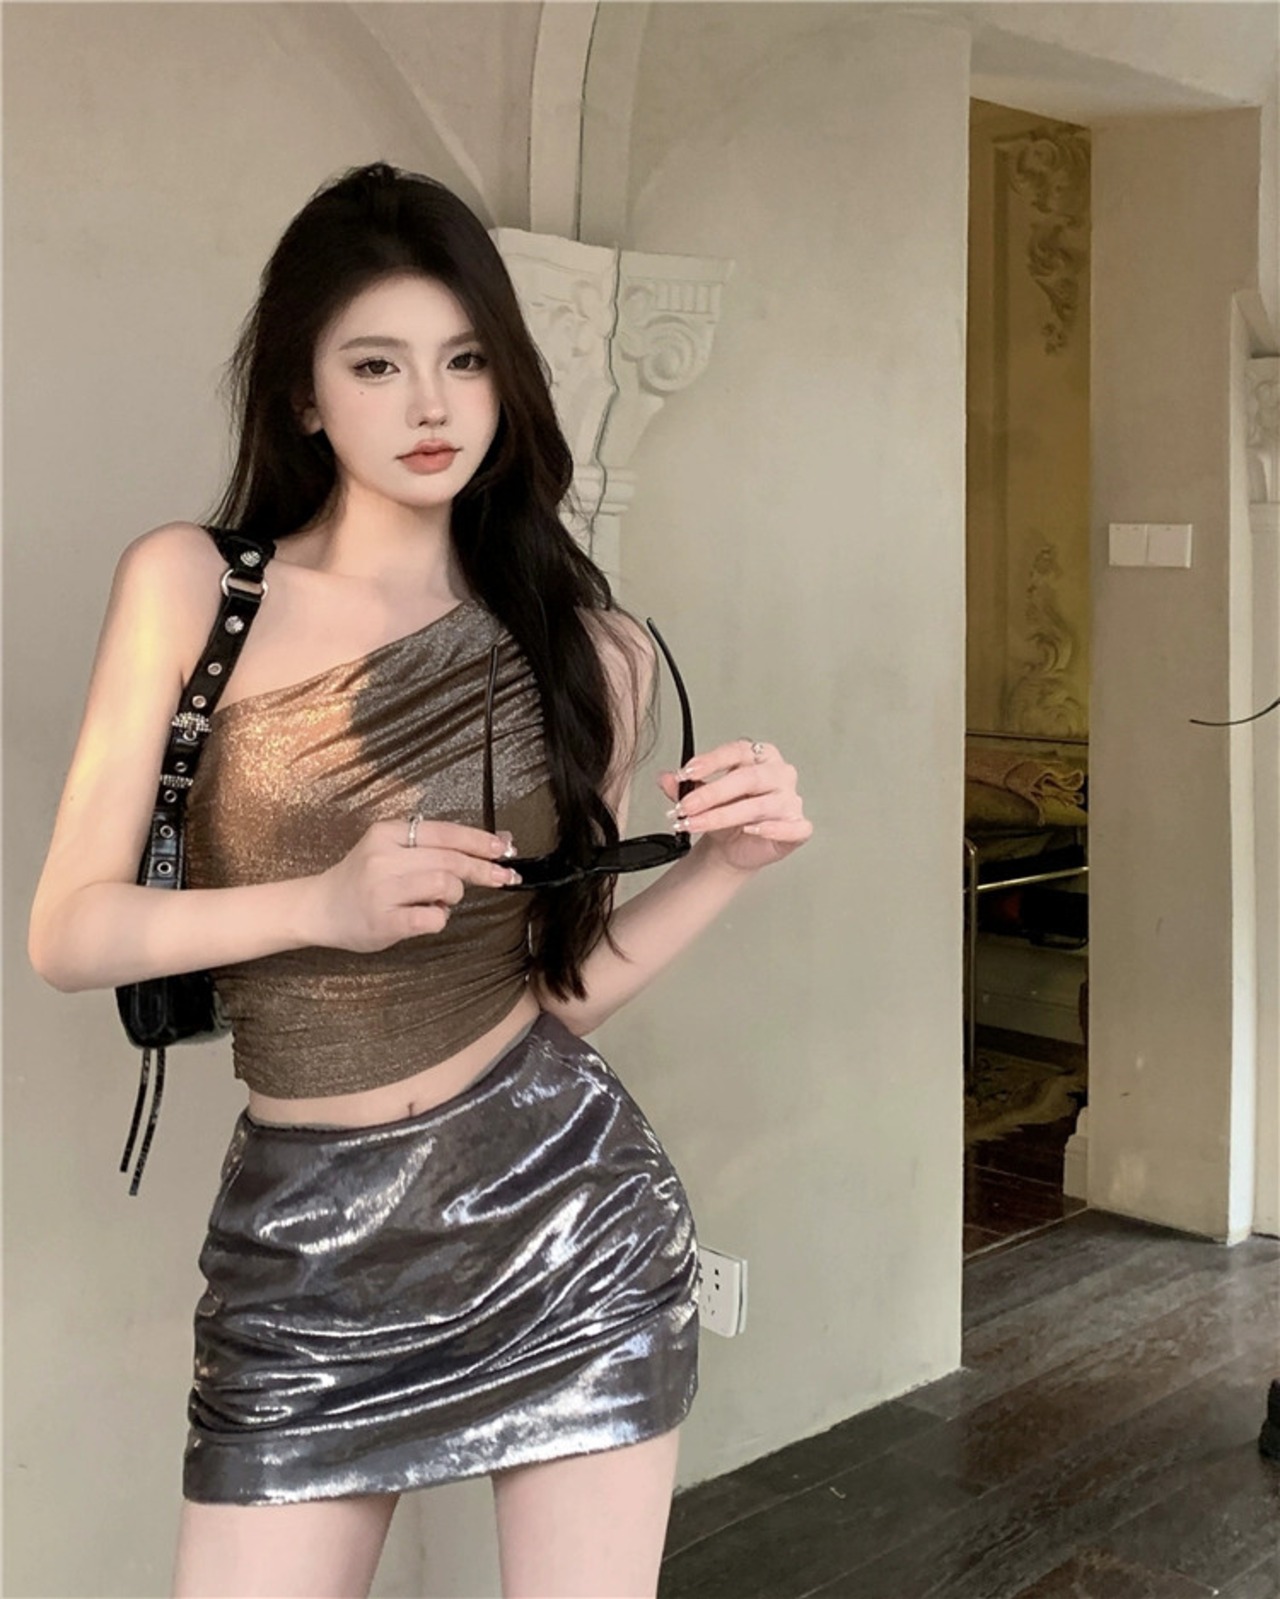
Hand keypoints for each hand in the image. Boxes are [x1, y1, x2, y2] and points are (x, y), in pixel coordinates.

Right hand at [303, 818, 520, 952]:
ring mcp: (382, 889)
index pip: (445, 832)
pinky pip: (431, 918)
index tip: (504, 849)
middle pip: (450, 859)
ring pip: (444, 885)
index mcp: (386, 833)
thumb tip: (497, 843)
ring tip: (442, 900)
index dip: (480, 841)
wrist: (320, 907)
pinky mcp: (383, 921)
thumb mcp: (393, 850)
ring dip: (454, 895)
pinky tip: (430, 916)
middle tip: (502, 878)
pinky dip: (440, 918)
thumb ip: (437, 846)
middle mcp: (383, 857)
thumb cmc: (364, 879)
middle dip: (483, 869)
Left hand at [657, 739, 812, 874]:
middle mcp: (779, 774)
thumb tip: (666, 779)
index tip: (685, 773)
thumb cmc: (727, 814)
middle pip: (748, 778)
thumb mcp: (701, 798)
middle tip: (686, 806)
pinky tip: (750, 829)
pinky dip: (772, 829)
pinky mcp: (799, 827)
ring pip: (761, 805)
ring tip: (698, 823)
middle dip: (712, 793)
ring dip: (724, 816)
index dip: (711, 761)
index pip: (738, 751)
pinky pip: (793, 827)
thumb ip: (684, 787)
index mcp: (760, 756)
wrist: (735, 845)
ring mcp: (791, 800)